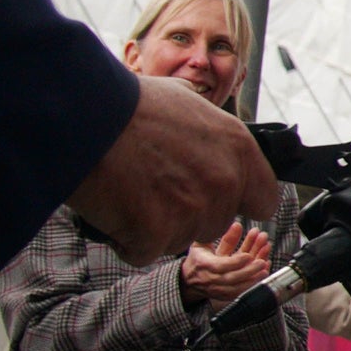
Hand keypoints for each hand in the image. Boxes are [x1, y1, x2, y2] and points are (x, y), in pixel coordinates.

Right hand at [70, 75, 279, 259]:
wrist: (87, 118)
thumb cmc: (129, 105)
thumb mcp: (184, 99)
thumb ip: (207, 124)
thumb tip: (208, 125)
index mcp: (238, 149)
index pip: (264, 198)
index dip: (239, 201)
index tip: (217, 197)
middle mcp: (224, 182)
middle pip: (217, 222)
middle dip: (189, 214)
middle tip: (155, 189)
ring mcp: (193, 210)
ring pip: (181, 239)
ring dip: (156, 227)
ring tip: (130, 192)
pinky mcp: (157, 234)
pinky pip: (144, 252)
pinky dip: (126, 240)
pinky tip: (114, 209)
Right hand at [178, 224, 272, 304]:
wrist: (189, 280)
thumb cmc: (197, 258)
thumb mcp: (202, 243)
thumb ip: (219, 235)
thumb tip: (237, 224)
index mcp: (204, 264)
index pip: (221, 265)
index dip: (236, 262)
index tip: (248, 256)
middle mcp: (211, 278)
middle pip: (232, 278)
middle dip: (248, 270)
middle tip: (261, 262)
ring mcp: (218, 289)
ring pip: (238, 287)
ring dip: (253, 278)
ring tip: (265, 268)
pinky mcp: (225, 295)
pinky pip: (240, 292)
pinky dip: (253, 284)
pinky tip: (263, 273)